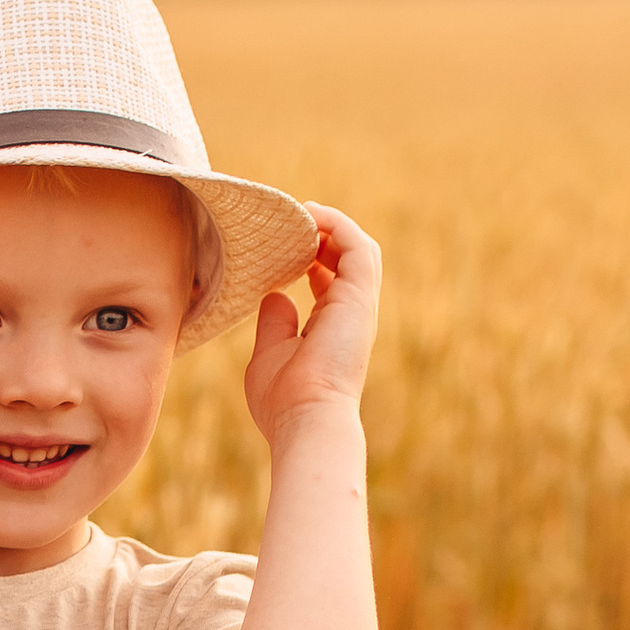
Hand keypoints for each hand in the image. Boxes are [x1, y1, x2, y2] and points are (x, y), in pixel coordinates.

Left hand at [244, 202, 380, 443]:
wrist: (305, 417)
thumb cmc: (284, 399)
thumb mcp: (269, 354)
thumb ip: (274, 324)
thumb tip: (275, 295)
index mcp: (331, 329)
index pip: (329, 281)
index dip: (310, 257)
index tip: (283, 246)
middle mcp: (350, 315)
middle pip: (347, 260)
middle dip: (324, 236)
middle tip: (293, 222)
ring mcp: (359, 306)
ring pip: (358, 249)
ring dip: (333, 226)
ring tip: (304, 212)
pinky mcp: (360, 297)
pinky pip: (358, 247)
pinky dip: (338, 226)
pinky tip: (312, 216)